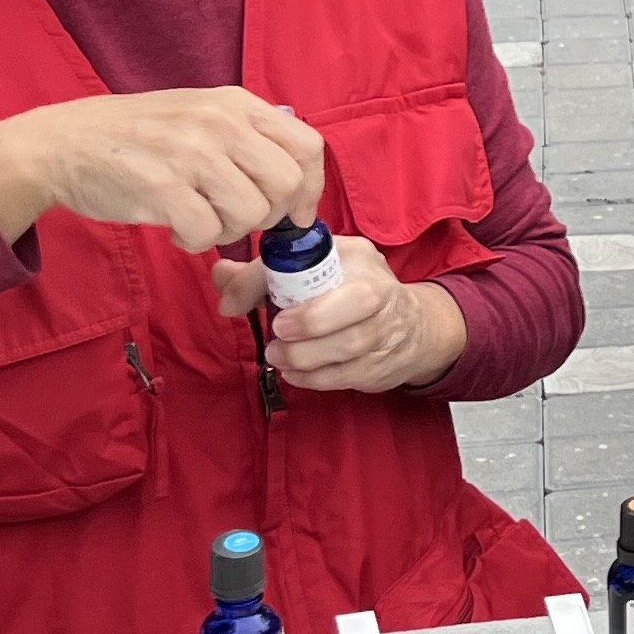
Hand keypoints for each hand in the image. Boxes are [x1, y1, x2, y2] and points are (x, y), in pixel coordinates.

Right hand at [0, 87, 322, 250]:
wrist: (61, 143)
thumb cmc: (137, 136)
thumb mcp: (200, 114)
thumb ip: (247, 137)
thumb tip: (298, 182)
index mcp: (235, 104)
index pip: (308, 147)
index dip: (311, 188)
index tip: (295, 213)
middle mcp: (218, 122)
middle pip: (287, 185)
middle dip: (269, 215)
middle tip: (236, 218)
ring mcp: (189, 153)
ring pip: (251, 214)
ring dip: (229, 231)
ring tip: (199, 220)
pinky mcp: (160, 186)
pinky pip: (207, 234)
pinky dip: (195, 241)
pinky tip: (175, 228)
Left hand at [210, 235, 464, 392]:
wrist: (414, 327)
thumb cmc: (347, 294)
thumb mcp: (308, 274)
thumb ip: (259, 275)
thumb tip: (219, 275)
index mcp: (355, 256)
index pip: (317, 258)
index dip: (278, 280)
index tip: (243, 305)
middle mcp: (379, 287)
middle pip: (359, 301)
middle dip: (312, 321)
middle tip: (277, 334)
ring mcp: (388, 327)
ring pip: (352, 344)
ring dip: (307, 355)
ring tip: (278, 357)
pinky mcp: (384, 362)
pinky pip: (349, 374)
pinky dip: (315, 378)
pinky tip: (296, 373)